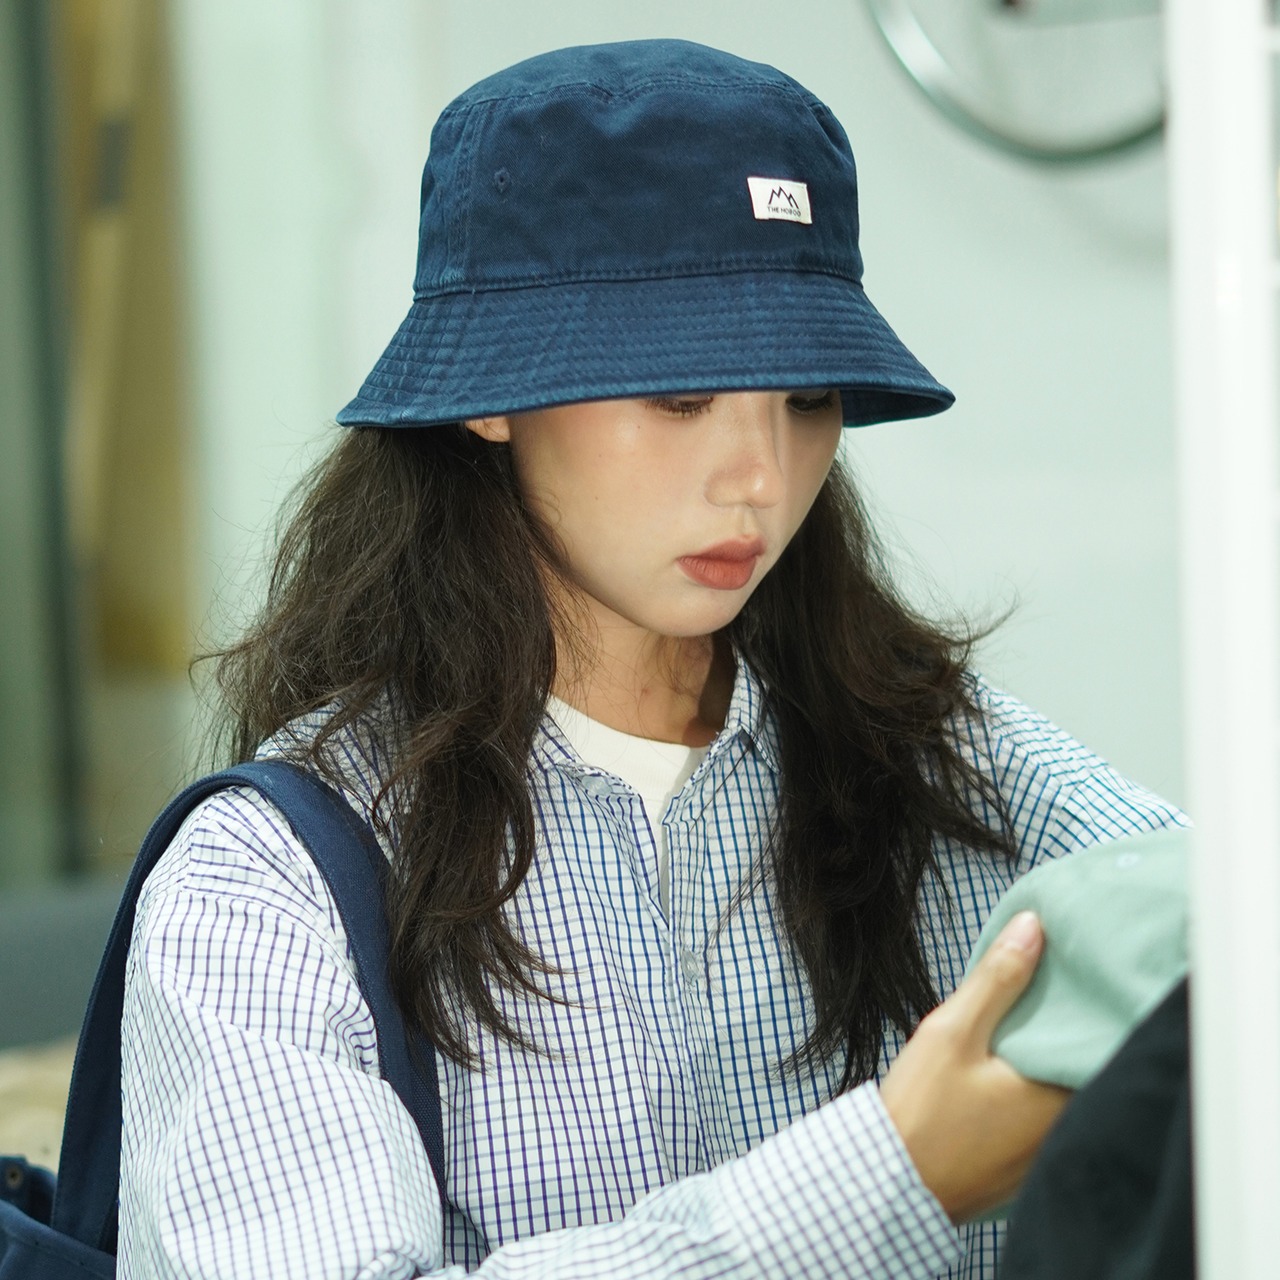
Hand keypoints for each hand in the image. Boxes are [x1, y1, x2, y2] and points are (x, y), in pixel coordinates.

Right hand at [879, 911, 1070, 1222]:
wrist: (885, 1183)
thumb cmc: (919, 1112)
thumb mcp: (952, 1032)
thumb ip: (997, 979)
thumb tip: (1035, 927)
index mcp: (1059, 1097)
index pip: (1102, 1041)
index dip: (1098, 1004)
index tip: (1089, 971)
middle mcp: (1067, 1130)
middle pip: (1087, 1065)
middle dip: (1075, 1026)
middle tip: (1063, 984)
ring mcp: (1048, 1153)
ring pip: (1068, 1091)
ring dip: (1057, 1057)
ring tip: (1041, 1016)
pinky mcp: (1027, 1166)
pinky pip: (1049, 1116)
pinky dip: (1041, 1088)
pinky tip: (1016, 1065)